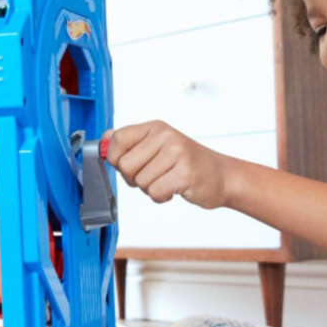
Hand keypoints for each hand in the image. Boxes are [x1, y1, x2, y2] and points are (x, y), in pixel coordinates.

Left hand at [102, 121, 230, 208]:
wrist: (223, 176)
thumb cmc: (188, 164)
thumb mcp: (159, 146)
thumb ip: (131, 143)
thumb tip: (103, 139)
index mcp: (155, 128)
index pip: (117, 140)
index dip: (115, 159)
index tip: (127, 165)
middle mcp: (165, 136)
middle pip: (125, 164)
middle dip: (134, 178)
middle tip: (153, 176)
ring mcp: (177, 153)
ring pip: (140, 181)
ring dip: (150, 189)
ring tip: (167, 181)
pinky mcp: (185, 173)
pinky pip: (155, 192)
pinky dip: (161, 197)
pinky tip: (174, 189)